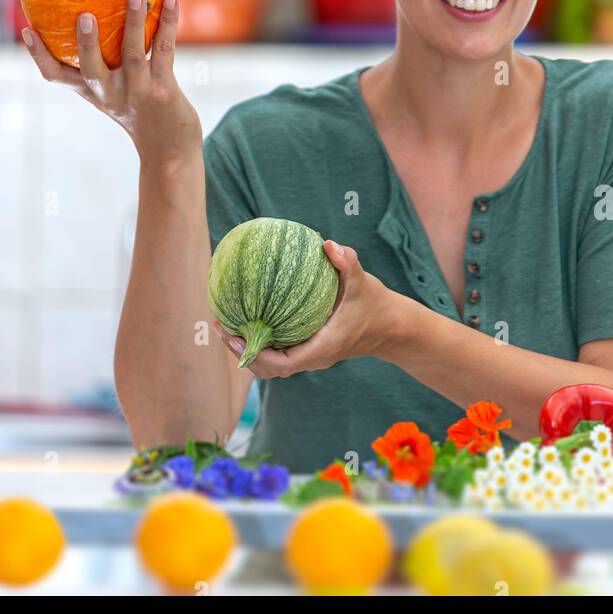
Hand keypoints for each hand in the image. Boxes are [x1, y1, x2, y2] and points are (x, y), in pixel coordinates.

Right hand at [21, 0, 203, 165]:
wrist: (169, 151)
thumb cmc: (140, 114)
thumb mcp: (115, 95)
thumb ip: (105, 67)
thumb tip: (98, 16)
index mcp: (93, 92)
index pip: (57, 76)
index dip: (39, 56)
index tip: (26, 31)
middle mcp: (110, 93)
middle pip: (91, 68)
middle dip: (86, 42)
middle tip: (84, 15)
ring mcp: (137, 92)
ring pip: (133, 53)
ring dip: (134, 22)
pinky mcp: (163, 90)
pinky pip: (165, 50)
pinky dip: (167, 23)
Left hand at [211, 239, 399, 377]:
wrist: (392, 328)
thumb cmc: (376, 305)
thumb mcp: (363, 282)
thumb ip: (347, 262)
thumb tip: (327, 244)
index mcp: (322, 347)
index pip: (282, 363)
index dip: (254, 354)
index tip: (233, 334)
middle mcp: (314, 358)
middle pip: (268, 370)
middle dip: (242, 353)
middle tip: (220, 326)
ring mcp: (312, 357)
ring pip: (271, 366)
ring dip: (248, 351)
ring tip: (227, 325)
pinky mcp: (311, 351)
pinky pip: (279, 354)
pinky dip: (261, 344)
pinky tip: (250, 319)